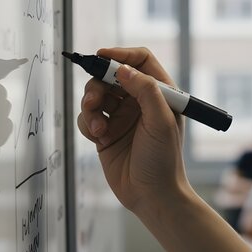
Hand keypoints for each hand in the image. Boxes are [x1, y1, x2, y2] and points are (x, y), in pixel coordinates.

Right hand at [77, 47, 187, 212]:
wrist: (152, 196)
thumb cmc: (164, 160)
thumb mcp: (160, 122)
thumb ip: (146, 91)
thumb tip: (123, 68)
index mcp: (160, 93)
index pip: (140, 61)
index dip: (121, 55)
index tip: (102, 57)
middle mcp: (140, 101)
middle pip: (111, 75)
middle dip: (98, 84)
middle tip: (93, 100)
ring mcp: (121, 117)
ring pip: (96, 95)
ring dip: (90, 106)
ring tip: (97, 126)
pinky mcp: (105, 133)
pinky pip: (87, 117)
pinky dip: (88, 124)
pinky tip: (99, 139)